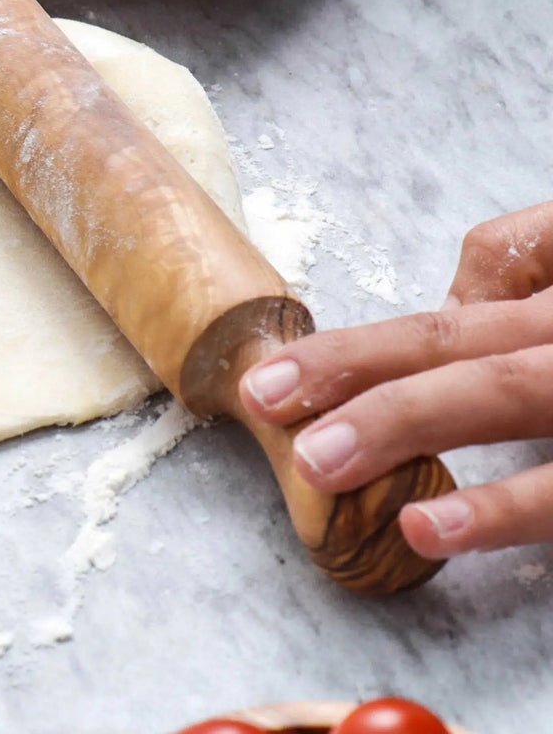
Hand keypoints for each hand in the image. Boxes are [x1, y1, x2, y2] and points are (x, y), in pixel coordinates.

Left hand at [240, 203, 552, 558]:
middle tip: (264, 401)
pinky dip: (504, 509)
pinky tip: (424, 524)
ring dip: (402, 423)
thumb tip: (452, 298)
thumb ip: (524, 264)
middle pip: (454, 344)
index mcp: (552, 303)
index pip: (443, 322)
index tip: (271, 377)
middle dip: (352, 372)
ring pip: (500, 392)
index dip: (353, 350)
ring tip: (318, 461)